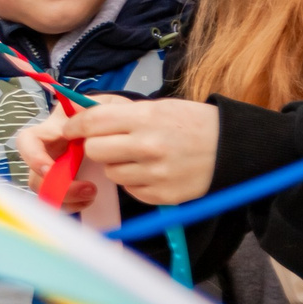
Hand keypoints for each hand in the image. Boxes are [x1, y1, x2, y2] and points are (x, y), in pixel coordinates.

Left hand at [15, 97, 220, 205]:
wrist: (232, 147)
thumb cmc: (191, 123)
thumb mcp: (157, 108)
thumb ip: (120, 115)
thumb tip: (81, 119)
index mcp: (144, 118)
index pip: (92, 122)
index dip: (75, 126)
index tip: (71, 130)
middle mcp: (148, 146)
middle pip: (96, 150)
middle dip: (97, 147)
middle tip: (109, 143)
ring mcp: (155, 173)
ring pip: (111, 173)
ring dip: (117, 165)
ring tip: (137, 157)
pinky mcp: (162, 195)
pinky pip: (130, 189)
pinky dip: (135, 181)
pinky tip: (151, 171)